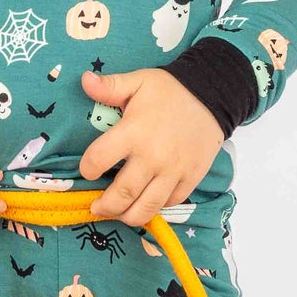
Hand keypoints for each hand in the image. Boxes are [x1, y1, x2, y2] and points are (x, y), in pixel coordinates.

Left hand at [77, 69, 223, 226]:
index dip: (87, 169)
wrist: (213, 96)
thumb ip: (110, 86)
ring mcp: (173, 171)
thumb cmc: (170, 90)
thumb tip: (84, 79)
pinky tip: (145, 203)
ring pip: (146, 208)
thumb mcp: (138, 82)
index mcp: (133, 132)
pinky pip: (169, 203)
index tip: (88, 171)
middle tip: (97, 207)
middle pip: (122, 194)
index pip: (98, 160)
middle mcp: (152, 157)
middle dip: (104, 206)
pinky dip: (155, 208)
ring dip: (127, 216)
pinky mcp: (190, 179)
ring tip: (118, 214)